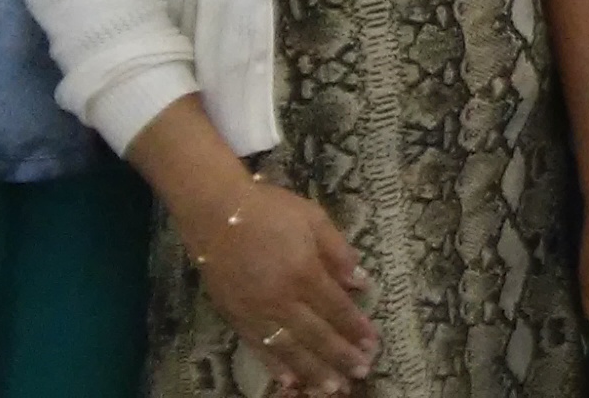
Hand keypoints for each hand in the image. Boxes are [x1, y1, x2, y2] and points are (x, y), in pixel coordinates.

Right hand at [186, 181, 374, 393]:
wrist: (214, 211)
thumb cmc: (269, 210)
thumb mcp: (314, 219)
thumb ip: (338, 252)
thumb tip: (361, 281)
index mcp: (305, 272)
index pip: (337, 308)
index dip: (356, 328)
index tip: (373, 344)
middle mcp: (281, 298)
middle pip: (316, 334)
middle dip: (340, 356)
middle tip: (361, 373)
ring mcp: (255, 311)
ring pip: (288, 349)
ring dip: (312, 371)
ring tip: (331, 388)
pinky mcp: (234, 316)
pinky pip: (258, 347)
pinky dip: (274, 366)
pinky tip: (289, 381)